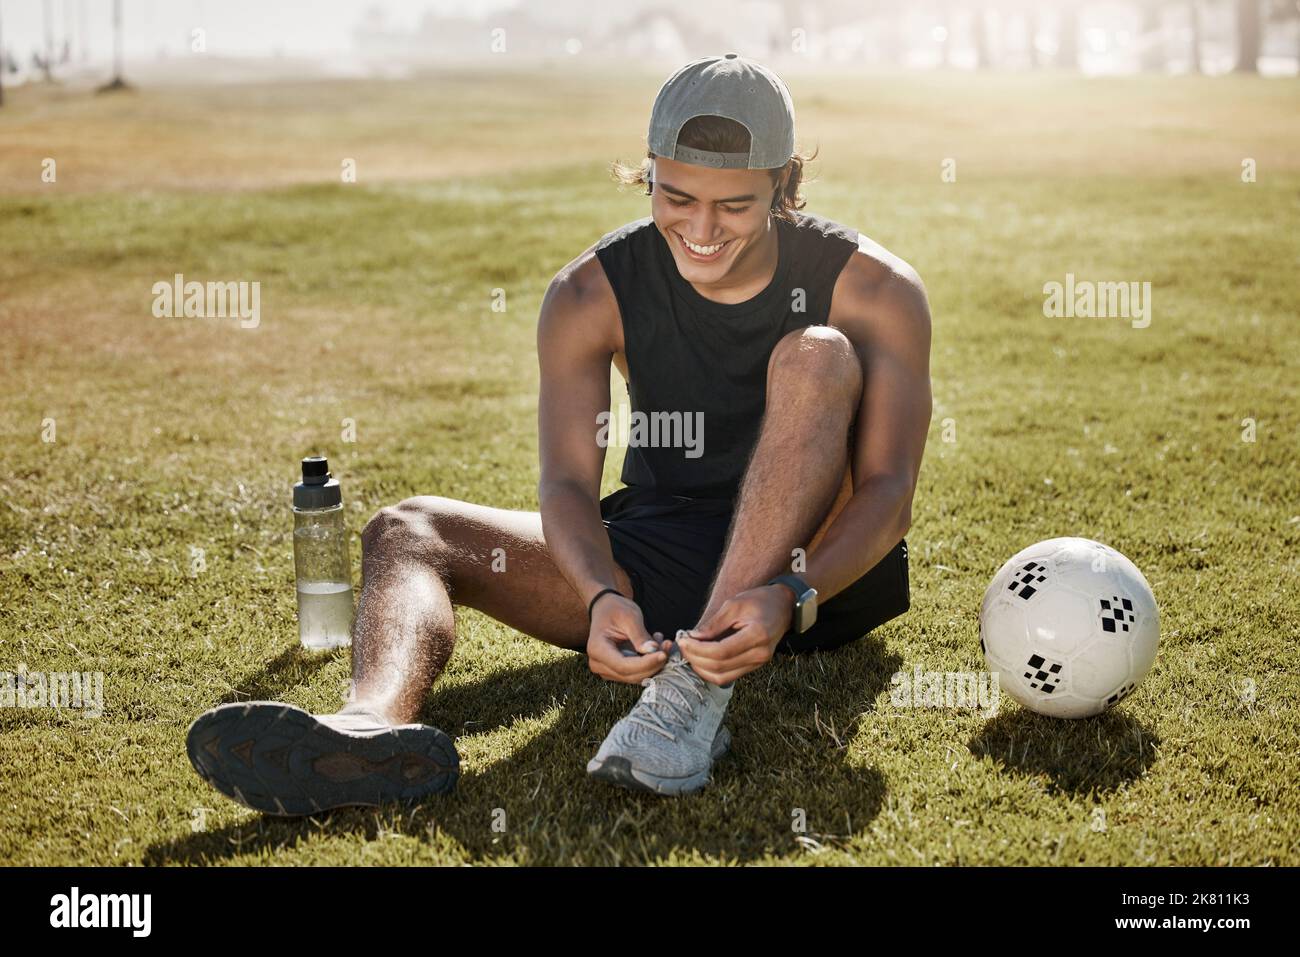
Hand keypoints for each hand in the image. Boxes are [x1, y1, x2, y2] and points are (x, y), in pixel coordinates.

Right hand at [585, 592, 670, 683]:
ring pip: (636, 677)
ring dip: (654, 664)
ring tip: (664, 643)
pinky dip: (651, 663)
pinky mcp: (617, 672)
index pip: (623, 666)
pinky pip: (637, 673)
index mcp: (597, 649)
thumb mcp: (629, 616)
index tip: (663, 654)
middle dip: (653, 664)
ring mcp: (607, 670)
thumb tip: (653, 651)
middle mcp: (598, 664)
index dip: (645, 663)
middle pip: (631, 675)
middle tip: (669, 646)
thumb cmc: (616, 609)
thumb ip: (640, 635)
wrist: (606, 609)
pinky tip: (657, 647)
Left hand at [676, 585, 794, 684]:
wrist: (783, 607)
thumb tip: (693, 638)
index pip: (721, 651)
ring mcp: (758, 663)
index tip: (683, 639)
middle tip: (682, 645)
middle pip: (719, 667)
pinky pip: (728, 676)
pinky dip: (711, 671)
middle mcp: (760, 654)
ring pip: (722, 677)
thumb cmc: (760, 600)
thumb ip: (714, 624)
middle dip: (695, 658)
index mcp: (757, 635)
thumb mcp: (735, 604)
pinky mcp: (754, 666)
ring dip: (701, 668)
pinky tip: (700, 658)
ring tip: (689, 652)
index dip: (698, 649)